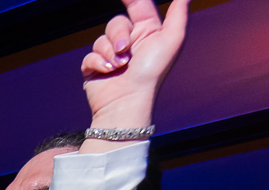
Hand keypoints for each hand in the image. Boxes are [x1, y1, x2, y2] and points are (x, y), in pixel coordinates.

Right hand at [82, 0, 187, 129]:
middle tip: (125, 49)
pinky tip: (107, 72)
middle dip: (118, 34)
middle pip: (116, 22)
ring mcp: (111, 55)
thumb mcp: (172, 39)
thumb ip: (178, 12)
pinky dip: (97, 63)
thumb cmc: (152, 73)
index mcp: (148, 32)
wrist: (128, 101)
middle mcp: (129, 42)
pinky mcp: (95, 68)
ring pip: (100, 39)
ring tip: (119, 66)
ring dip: (108, 52)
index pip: (138, 5)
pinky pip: (89, 56)